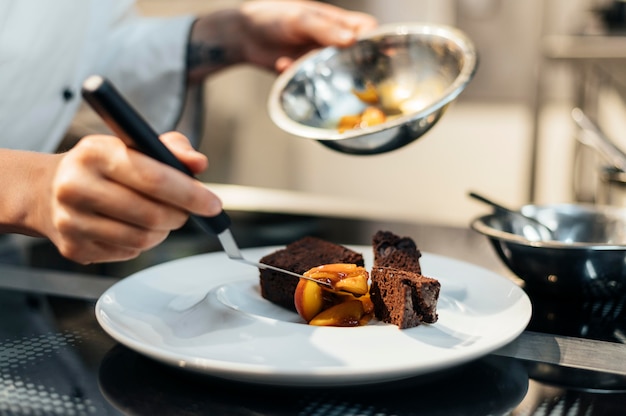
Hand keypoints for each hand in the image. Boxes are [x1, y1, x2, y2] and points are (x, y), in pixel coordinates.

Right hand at [36, 132, 220, 263]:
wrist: (47, 190)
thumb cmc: (102, 166)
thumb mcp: (133, 145)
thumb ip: (171, 149)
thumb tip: (198, 163)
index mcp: (95, 153)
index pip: (154, 178)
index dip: (190, 194)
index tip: (213, 204)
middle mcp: (76, 186)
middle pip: (152, 214)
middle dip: (180, 215)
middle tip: (186, 212)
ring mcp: (72, 221)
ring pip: (143, 238)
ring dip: (164, 231)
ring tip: (161, 218)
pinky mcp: (74, 248)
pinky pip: (128, 253)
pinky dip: (143, 243)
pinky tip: (135, 227)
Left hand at [187, 0, 376, 80]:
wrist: (243, 36)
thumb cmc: (273, 18)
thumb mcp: (299, 19)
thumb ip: (324, 29)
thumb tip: (352, 40)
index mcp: (338, 23)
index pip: (368, 31)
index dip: (376, 43)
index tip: (380, 57)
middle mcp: (333, 43)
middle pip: (357, 58)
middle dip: (354, 67)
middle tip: (343, 72)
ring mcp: (320, 61)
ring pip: (335, 75)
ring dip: (322, 74)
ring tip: (301, 64)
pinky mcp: (306, 76)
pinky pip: (312, 84)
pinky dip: (299, 76)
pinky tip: (281, 64)